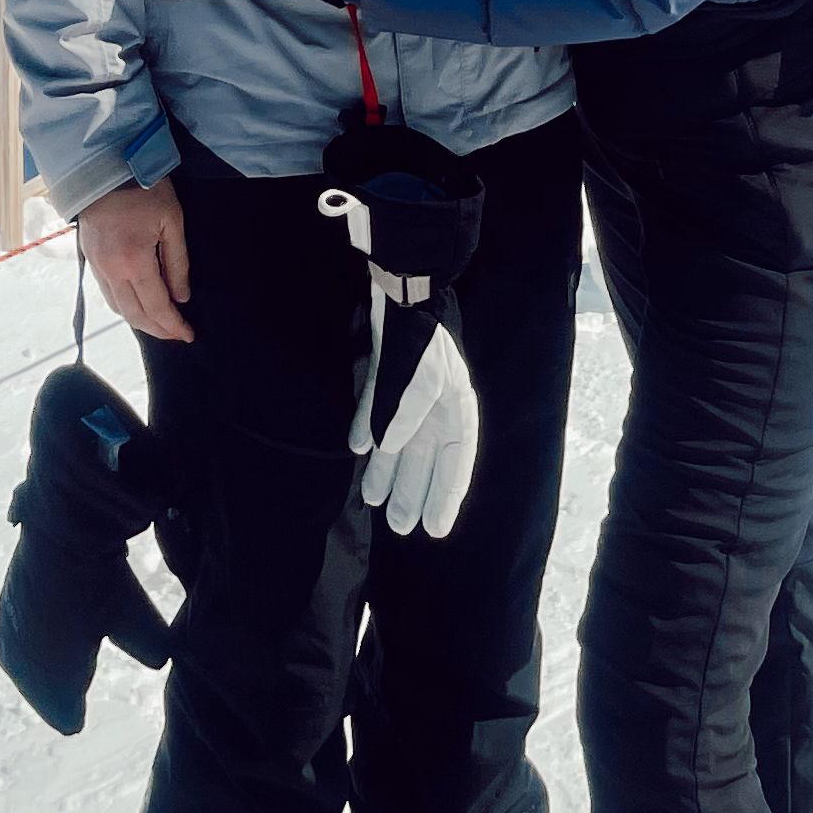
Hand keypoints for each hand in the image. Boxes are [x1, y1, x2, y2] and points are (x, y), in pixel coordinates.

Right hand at [79, 178, 193, 342]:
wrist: (105, 167)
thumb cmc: (144, 188)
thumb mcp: (172, 220)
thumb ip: (177, 263)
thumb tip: (181, 297)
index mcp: (134, 262)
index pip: (156, 306)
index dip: (173, 325)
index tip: (188, 334)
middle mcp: (112, 271)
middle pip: (135, 315)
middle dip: (158, 329)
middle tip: (177, 334)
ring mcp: (97, 267)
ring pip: (118, 308)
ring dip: (140, 321)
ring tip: (160, 324)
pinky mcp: (90, 259)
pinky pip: (107, 294)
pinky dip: (124, 306)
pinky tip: (136, 305)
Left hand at [354, 318, 479, 538]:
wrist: (401, 283)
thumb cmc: (420, 334)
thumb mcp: (422, 378)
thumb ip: (405, 415)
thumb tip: (383, 447)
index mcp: (455, 407)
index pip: (456, 462)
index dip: (446, 496)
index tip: (435, 529)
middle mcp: (434, 405)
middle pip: (425, 457)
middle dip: (413, 491)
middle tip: (399, 526)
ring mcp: (407, 389)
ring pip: (398, 440)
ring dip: (387, 469)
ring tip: (373, 501)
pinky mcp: (383, 372)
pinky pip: (375, 410)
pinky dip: (365, 428)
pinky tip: (356, 450)